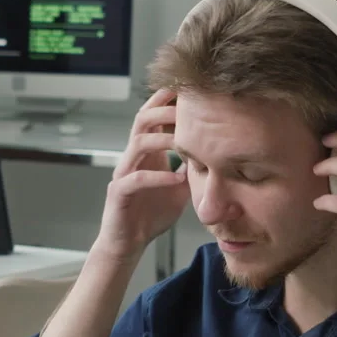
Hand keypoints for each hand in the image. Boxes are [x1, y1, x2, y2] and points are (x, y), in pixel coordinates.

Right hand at [94, 89, 189, 260]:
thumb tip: (218, 154)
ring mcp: (123, 174)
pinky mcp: (119, 193)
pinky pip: (136, 178)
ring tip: (184, 142)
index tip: (191, 93)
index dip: (167, 102)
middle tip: (189, 109)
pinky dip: (158, 176)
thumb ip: (192, 169)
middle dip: (165, 111)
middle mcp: (132, 158)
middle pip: (142, 120)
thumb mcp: (180, 187)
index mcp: (146, 153)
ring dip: (162, 140)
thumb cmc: (152, 214)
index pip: (153, 117)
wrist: (129, 244)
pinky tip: (177, 179)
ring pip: (138, 144)